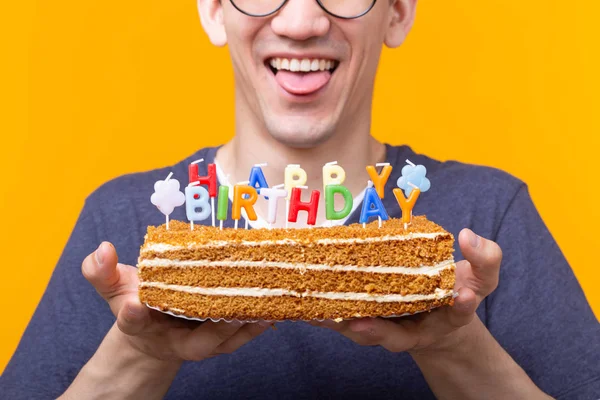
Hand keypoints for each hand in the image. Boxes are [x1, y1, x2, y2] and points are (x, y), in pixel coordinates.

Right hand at [81, 242, 270, 361]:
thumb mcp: (114, 287)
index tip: (133, 303)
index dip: (133, 313)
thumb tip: (103, 249)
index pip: (134, 320)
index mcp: (141, 323)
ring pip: (225, 341)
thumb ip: (101, 271)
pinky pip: (241, 335)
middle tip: (233, 310)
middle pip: (196, 340)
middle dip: (216, 328)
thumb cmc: (138, 303)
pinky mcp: (221, 340)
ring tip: (265, 307)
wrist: (155, 334)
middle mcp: (174, 339)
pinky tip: (275, 305)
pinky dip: (258, 323)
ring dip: (246, 325)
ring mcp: (201, 343)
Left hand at [311, 229, 501, 353]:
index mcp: (448, 317)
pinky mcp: (369, 317)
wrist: (440, 313)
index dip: (460, 306)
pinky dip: (329, 315)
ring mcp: (390, 325)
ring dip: (342, 324)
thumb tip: (469, 236)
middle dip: (378, 332)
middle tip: (361, 324)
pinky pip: (348, 319)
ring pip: (365, 331)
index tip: (461, 297)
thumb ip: (486, 258)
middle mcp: (416, 328)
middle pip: (395, 337)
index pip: (458, 313)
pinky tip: (308, 306)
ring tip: (320, 315)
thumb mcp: (482, 276)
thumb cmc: (458, 291)